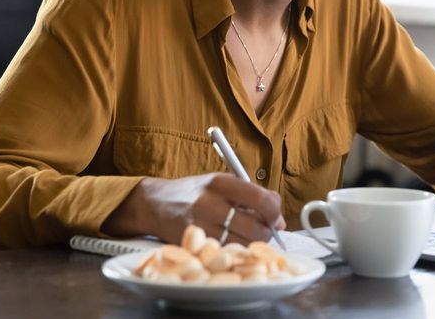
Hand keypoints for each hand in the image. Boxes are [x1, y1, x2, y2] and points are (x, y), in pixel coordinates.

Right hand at [103, 173, 285, 244]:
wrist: (155, 204)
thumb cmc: (194, 193)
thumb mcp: (221, 182)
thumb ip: (251, 195)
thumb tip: (280, 218)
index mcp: (219, 182)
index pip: (259, 198)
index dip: (274, 211)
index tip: (277, 217)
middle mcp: (209, 202)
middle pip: (254, 227)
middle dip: (266, 233)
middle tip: (265, 231)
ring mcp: (199, 224)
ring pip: (241, 244)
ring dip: (252, 244)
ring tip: (247, 236)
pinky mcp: (191, 243)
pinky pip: (223, 252)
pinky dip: (233, 251)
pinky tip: (231, 243)